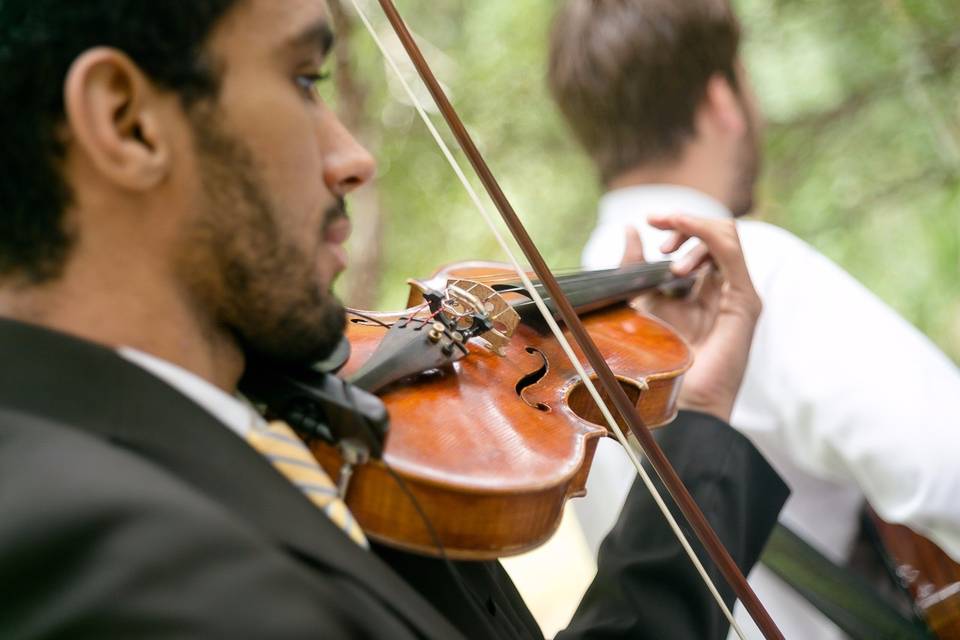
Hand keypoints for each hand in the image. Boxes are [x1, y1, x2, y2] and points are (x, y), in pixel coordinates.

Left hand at [620, 217, 760, 422]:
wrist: (672, 402)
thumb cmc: (656, 362)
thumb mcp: (638, 302)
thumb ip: (634, 268)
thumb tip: (630, 229)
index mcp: (700, 290)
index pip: (699, 241)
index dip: (677, 225)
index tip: (649, 222)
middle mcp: (723, 289)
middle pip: (715, 234)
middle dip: (684, 224)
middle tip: (658, 232)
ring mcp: (737, 295)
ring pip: (726, 235)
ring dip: (692, 228)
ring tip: (666, 252)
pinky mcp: (744, 302)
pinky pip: (731, 251)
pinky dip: (705, 232)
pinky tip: (680, 236)